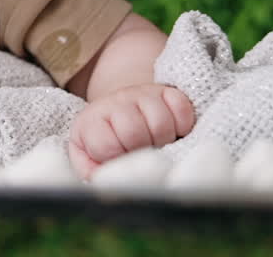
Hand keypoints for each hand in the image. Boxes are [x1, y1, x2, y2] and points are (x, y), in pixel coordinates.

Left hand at [67, 83, 194, 179]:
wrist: (122, 115)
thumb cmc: (106, 144)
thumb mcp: (89, 159)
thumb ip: (91, 172)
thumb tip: (105, 181)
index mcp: (91, 122)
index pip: (107, 144)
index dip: (118, 156)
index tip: (121, 157)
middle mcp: (115, 102)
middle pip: (135, 132)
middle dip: (142, 149)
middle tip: (142, 151)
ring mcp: (141, 94)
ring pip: (161, 123)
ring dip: (164, 140)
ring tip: (158, 143)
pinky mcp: (166, 91)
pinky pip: (182, 108)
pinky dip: (183, 125)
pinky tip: (173, 131)